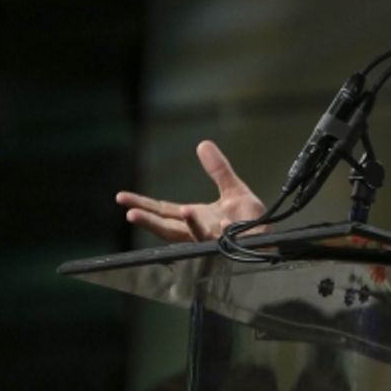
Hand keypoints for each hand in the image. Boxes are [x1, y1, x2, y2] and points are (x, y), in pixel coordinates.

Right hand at [116, 140, 265, 241]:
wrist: (270, 238)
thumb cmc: (249, 220)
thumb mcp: (233, 189)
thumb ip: (218, 169)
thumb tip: (203, 144)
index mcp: (195, 218)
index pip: (163, 211)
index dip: (142, 205)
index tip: (121, 198)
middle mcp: (199, 232)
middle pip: (169, 228)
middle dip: (150, 222)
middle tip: (130, 214)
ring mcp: (215, 241)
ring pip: (197, 236)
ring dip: (190, 225)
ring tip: (184, 211)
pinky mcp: (233, 246)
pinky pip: (227, 239)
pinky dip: (225, 231)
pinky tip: (223, 222)